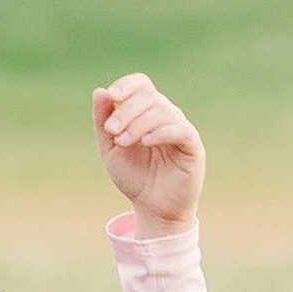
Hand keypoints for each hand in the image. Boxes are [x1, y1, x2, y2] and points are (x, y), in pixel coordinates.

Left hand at [92, 73, 203, 233]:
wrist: (153, 207)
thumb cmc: (134, 176)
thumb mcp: (110, 148)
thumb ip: (103, 121)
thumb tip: (99, 91)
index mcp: (145, 112)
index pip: (141, 84)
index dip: (127, 84)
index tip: (111, 96)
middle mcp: (165, 115)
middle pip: (148, 97)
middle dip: (126, 111)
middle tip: (111, 132)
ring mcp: (180, 128)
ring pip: (162, 111)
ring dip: (138, 123)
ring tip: (122, 142)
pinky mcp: (193, 146)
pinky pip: (180, 130)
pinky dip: (161, 131)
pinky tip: (145, 142)